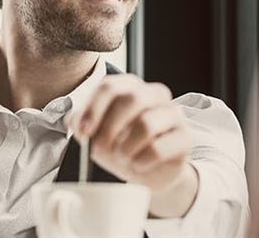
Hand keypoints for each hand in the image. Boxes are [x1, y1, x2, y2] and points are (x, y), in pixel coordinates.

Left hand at [64, 74, 198, 216]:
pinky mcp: (185, 137)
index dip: (93, 109)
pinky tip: (137, 164)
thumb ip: (82, 123)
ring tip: (121, 158)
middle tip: (98, 149)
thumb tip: (73, 119)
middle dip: (109, 128)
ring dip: (126, 147)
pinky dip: (141, 161)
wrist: (148, 172)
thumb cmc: (122, 147)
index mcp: (131, 87)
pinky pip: (159, 148)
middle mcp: (155, 94)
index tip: (82, 131)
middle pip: (130, 100)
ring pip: (146, 124)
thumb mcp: (96, 134)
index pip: (110, 86)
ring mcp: (173, 113)